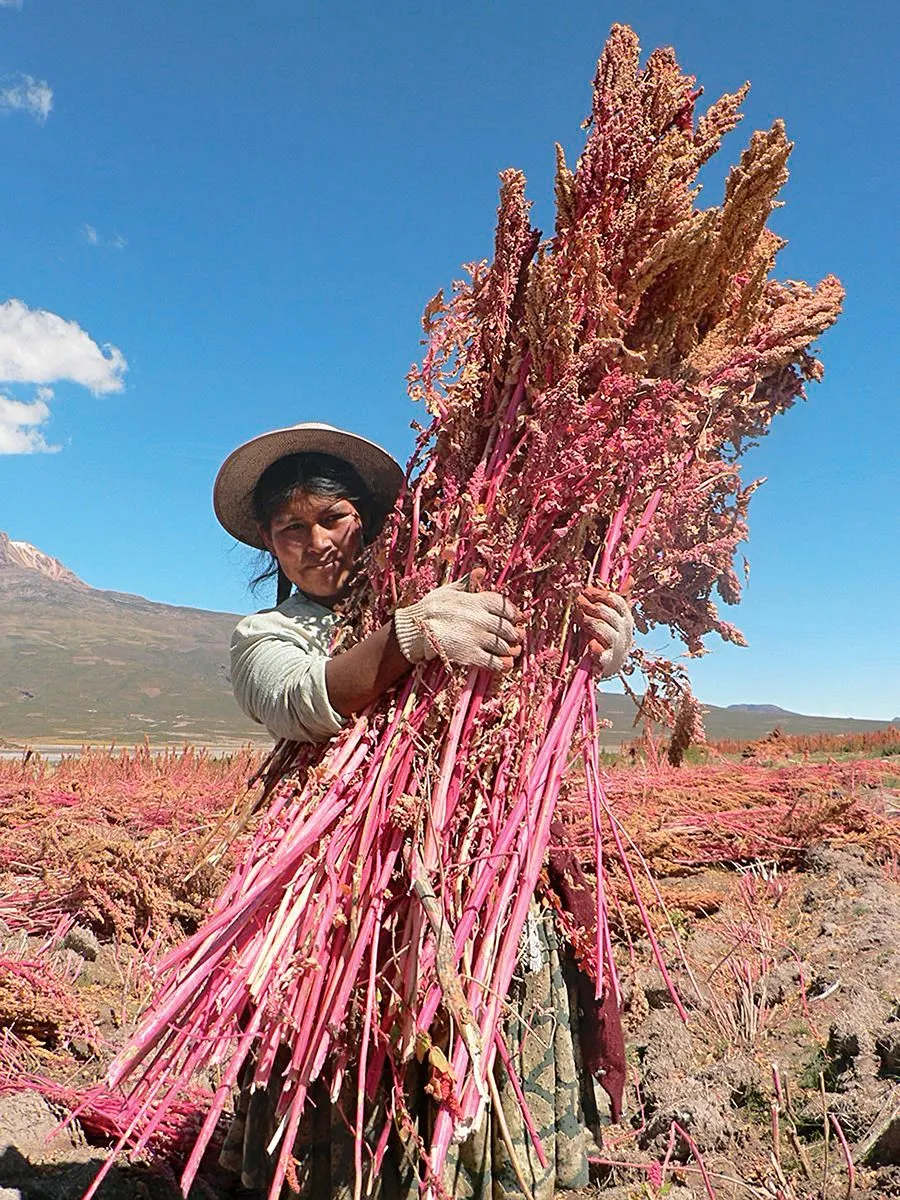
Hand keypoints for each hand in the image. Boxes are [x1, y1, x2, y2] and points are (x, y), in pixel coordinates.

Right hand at [393, 572, 523, 671]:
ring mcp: (476, 637)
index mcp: (476, 601)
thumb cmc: (429, 608)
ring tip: (512, 651)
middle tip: (516, 636)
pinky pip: (493, 662)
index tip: (516, 618)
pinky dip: (502, 664)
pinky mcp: (470, 655)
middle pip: (507, 628)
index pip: (504, 606)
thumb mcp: (448, 590)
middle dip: (514, 634)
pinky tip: (505, 664)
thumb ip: (467, 582)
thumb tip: (481, 570)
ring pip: (503, 646)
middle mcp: (480, 619)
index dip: (514, 613)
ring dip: (510, 650)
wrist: (414, 630)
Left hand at [575, 587, 632, 679]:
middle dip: (591, 605)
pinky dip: (595, 648)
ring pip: (603, 629)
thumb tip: (631, 577)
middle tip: (578, 600)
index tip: (586, 591)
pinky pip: (601, 653)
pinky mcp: (606, 660)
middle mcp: (623, 631)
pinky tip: (590, 644)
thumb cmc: (611, 635)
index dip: (600, 594)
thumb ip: (620, 598)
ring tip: (578, 615)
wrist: (613, 664)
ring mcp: (615, 646)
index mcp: (626, 618)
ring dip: (588, 620)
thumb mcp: (616, 616)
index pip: (616, 602)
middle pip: (608, 614)